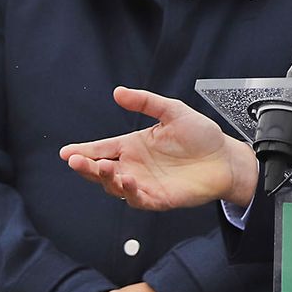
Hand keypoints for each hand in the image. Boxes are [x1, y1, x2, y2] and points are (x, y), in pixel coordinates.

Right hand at [59, 86, 257, 209]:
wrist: (225, 158)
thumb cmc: (200, 136)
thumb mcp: (173, 111)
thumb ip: (146, 102)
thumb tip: (118, 92)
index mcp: (133, 146)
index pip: (101, 149)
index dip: (83, 151)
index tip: (66, 151)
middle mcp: (134, 166)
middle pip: (101, 170)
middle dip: (86, 166)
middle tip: (76, 160)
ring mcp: (144, 184)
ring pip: (114, 186)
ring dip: (106, 178)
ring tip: (104, 167)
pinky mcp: (158, 199)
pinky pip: (138, 199)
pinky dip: (129, 192)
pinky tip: (127, 181)